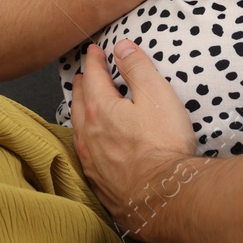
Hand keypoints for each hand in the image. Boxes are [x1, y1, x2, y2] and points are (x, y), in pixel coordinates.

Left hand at [72, 40, 201, 236]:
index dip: (94, 61)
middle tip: (83, 76)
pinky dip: (84, 139)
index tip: (94, 51)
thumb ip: (137, 67)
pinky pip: (84, 154)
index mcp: (100, 109)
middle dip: (82, 85)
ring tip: (82, 105)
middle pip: (79, 102)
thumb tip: (121, 47)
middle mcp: (89, 134)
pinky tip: (90, 144)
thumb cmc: (162, 144)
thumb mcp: (156, 94)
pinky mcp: (99, 182)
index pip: (93, 77)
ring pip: (78, 129)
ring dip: (78, 112)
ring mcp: (91, 161)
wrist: (163, 196)